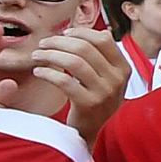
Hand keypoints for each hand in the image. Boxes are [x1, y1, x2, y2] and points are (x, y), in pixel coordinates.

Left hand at [13, 28, 134, 140]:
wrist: (93, 131)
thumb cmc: (95, 99)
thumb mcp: (107, 77)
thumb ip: (103, 56)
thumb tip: (94, 31)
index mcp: (123, 68)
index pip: (102, 39)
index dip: (80, 32)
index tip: (63, 34)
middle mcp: (117, 79)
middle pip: (84, 48)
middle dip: (59, 42)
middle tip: (43, 44)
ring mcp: (104, 93)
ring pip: (73, 62)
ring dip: (50, 55)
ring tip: (37, 56)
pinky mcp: (88, 104)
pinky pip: (64, 81)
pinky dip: (48, 73)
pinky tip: (39, 72)